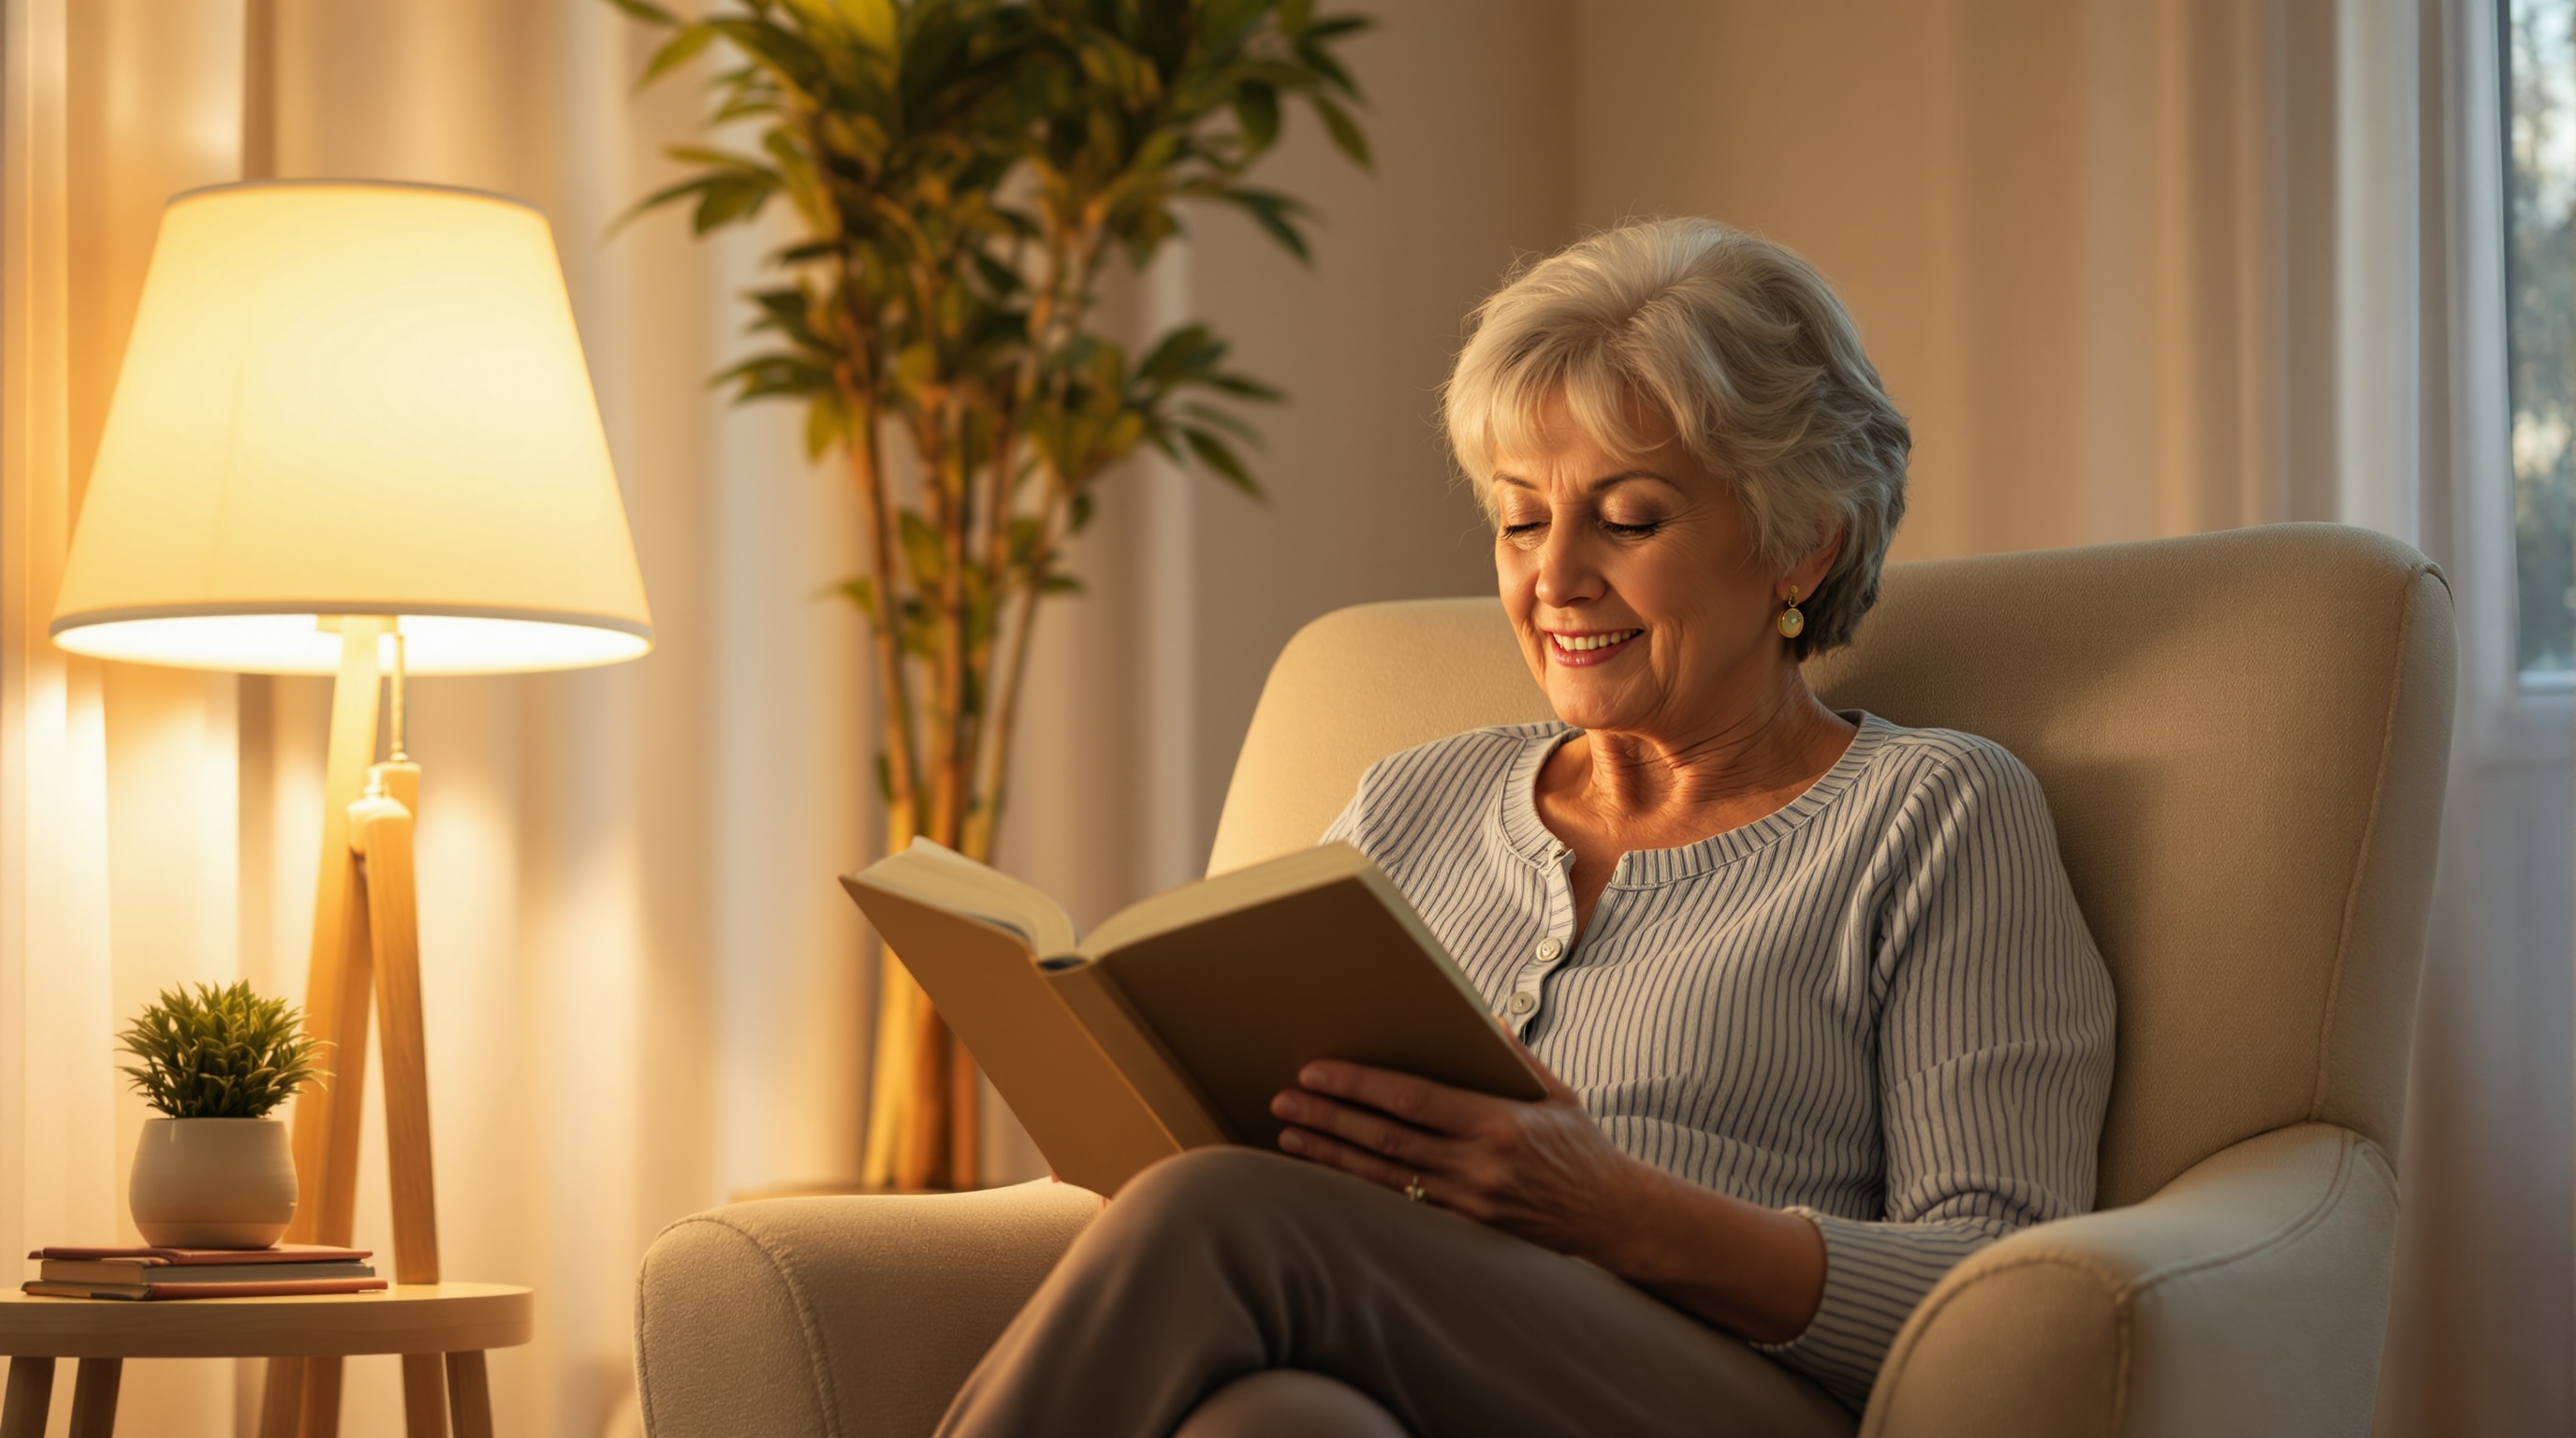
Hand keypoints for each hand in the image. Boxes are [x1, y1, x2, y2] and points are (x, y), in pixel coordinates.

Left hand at [1267, 1037, 1653, 1262]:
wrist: (1613, 1218)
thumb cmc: (1581, 1148)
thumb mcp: (1557, 1093)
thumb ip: (1513, 1056)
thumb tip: (1476, 1015)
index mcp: (1499, 1122)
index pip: (1413, 1099)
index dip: (1360, 1084)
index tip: (1317, 1069)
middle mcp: (1479, 1166)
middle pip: (1386, 1138)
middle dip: (1329, 1114)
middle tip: (1285, 1097)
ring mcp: (1468, 1203)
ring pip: (1383, 1176)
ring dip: (1330, 1152)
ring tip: (1289, 1131)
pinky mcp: (1464, 1230)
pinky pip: (1399, 1206)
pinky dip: (1357, 1187)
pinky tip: (1325, 1172)